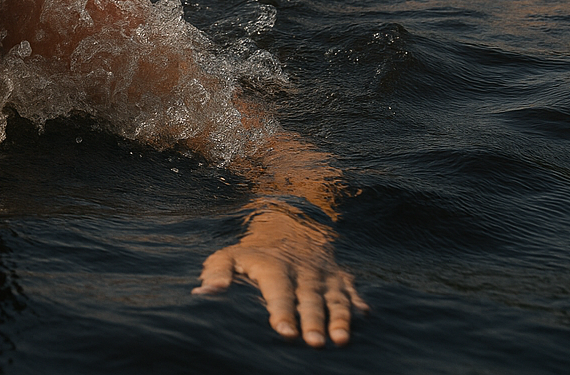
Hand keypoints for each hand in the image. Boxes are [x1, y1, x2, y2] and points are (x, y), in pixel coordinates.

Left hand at [196, 209, 365, 346]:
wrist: (292, 227)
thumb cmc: (254, 254)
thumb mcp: (229, 255)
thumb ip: (217, 272)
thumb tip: (204, 293)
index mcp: (274, 267)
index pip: (278, 290)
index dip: (281, 311)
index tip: (283, 331)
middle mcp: (302, 273)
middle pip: (308, 299)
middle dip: (312, 321)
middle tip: (314, 343)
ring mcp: (324, 277)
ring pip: (334, 299)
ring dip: (339, 320)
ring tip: (341, 341)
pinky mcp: (342, 280)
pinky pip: (353, 293)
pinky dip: (359, 306)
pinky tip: (365, 319)